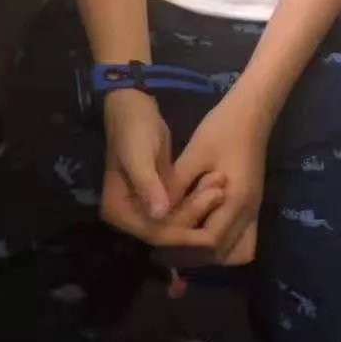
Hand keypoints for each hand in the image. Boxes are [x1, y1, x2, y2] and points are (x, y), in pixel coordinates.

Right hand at [101, 88, 226, 247]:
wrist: (133, 108)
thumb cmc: (133, 130)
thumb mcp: (139, 156)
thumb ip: (148, 185)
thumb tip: (160, 215)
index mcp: (119, 213)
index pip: (155, 234)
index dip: (183, 233)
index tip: (210, 227)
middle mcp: (130, 217)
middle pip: (168, 231)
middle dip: (195, 216)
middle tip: (220, 193)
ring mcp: (145, 207)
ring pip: (177, 220)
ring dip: (200, 207)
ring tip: (221, 187)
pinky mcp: (159, 196)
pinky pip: (180, 207)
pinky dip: (197, 199)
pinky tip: (216, 187)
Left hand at [168, 94, 268, 264]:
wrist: (252, 111)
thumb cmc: (222, 128)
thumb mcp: (194, 154)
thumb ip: (177, 186)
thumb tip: (157, 213)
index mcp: (235, 199)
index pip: (209, 241)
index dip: (184, 246)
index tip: (160, 245)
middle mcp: (248, 211)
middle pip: (223, 254)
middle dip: (196, 257)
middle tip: (168, 251)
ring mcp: (254, 208)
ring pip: (237, 250)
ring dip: (212, 254)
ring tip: (186, 245)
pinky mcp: (253, 203)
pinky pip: (243, 238)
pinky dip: (226, 244)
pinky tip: (205, 232)